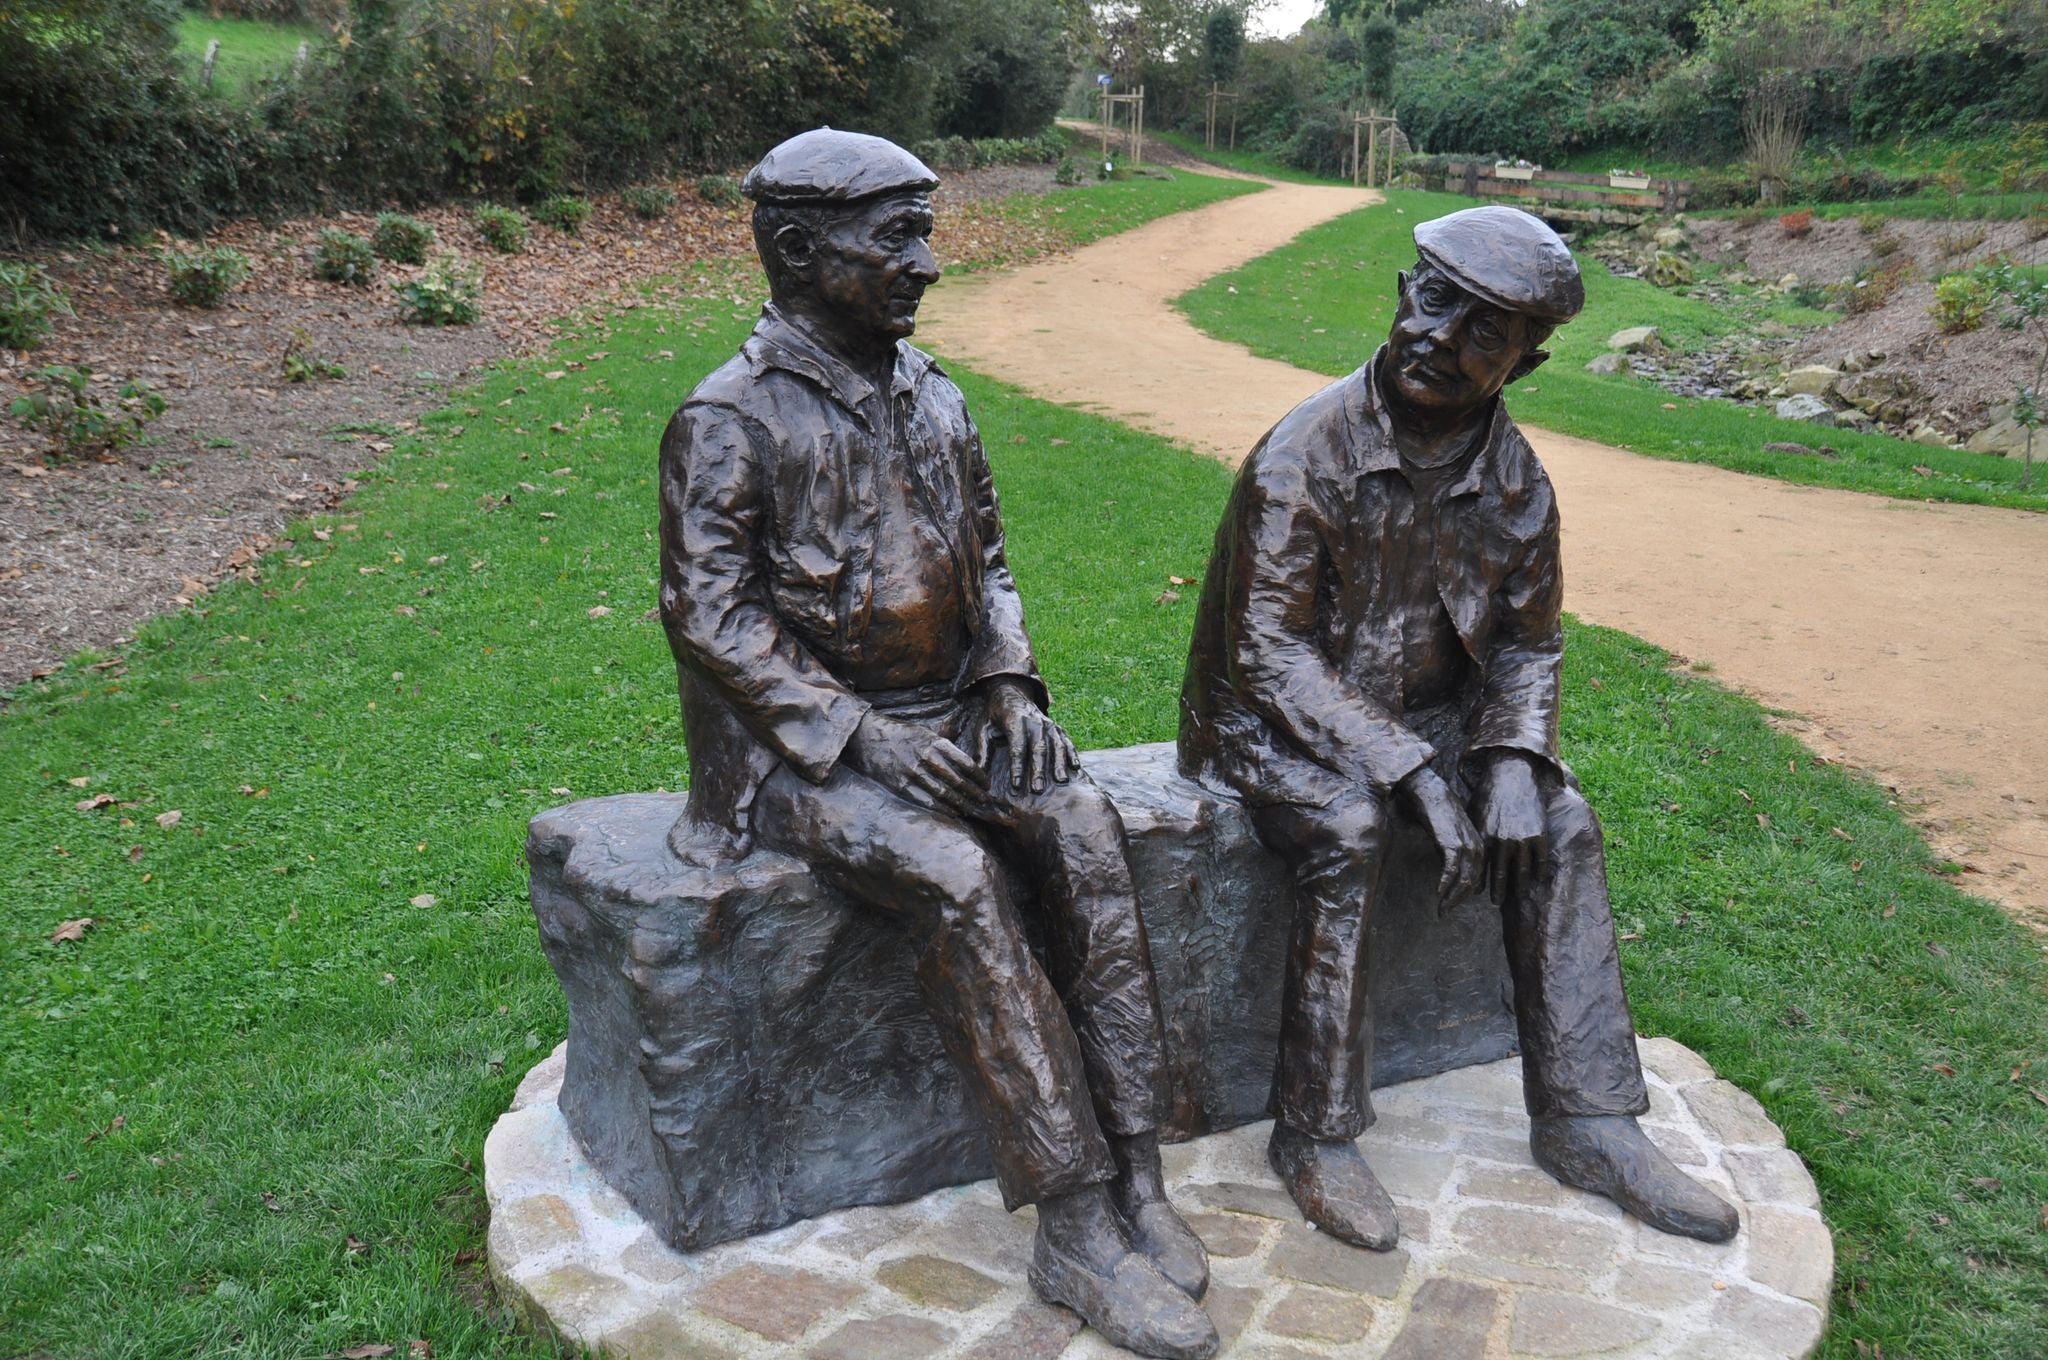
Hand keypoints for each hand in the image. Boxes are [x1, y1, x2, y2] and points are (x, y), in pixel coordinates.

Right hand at [843, 711, 989, 815]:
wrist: (866, 735)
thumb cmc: (899, 734)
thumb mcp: (924, 732)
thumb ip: (943, 745)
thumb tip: (966, 762)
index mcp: (934, 742)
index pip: (965, 763)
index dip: (979, 777)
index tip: (986, 785)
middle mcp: (925, 757)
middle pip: (958, 781)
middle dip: (974, 793)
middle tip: (984, 801)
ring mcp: (912, 772)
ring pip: (944, 793)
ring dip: (961, 803)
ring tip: (970, 809)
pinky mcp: (900, 785)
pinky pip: (926, 801)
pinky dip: (942, 808)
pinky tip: (952, 812)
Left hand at [965, 678, 1076, 794]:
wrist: (1011, 691)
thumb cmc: (994, 714)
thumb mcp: (983, 727)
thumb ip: (982, 748)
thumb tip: (978, 772)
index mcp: (1015, 720)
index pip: (1017, 746)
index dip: (1017, 766)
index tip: (1016, 785)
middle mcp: (1034, 721)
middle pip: (1039, 748)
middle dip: (1039, 770)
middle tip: (1038, 789)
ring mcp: (1048, 723)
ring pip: (1056, 744)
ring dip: (1058, 763)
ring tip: (1060, 781)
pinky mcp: (1056, 727)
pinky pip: (1066, 740)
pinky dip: (1072, 753)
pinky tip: (1075, 767)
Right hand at [1397, 765, 1483, 911]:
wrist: (1430, 791)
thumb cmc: (1437, 812)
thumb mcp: (1451, 836)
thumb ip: (1455, 854)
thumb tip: (1450, 875)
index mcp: (1480, 847)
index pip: (1477, 880)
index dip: (1463, 896)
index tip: (1450, 905)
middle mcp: (1478, 848)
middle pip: (1472, 884)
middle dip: (1456, 901)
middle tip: (1443, 913)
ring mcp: (1467, 847)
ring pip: (1463, 881)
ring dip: (1450, 898)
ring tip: (1440, 909)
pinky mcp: (1453, 844)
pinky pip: (1451, 872)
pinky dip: (1444, 885)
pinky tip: (1436, 893)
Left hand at [1476, 752, 1548, 905]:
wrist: (1512, 774)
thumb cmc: (1489, 794)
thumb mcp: (1474, 814)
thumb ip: (1473, 835)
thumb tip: (1466, 855)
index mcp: (1484, 837)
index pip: (1481, 868)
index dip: (1480, 883)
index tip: (1478, 894)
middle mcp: (1503, 841)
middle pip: (1501, 874)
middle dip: (1498, 891)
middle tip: (1496, 902)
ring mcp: (1523, 839)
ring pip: (1522, 872)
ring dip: (1519, 886)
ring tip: (1517, 896)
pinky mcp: (1539, 834)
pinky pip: (1541, 860)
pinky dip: (1539, 872)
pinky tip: (1538, 879)